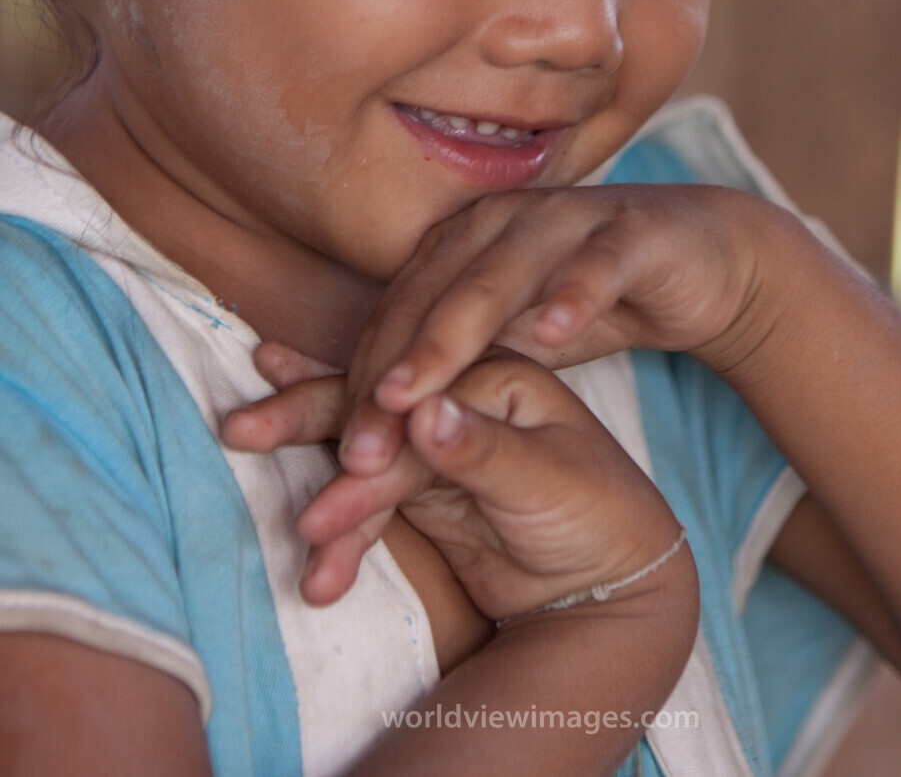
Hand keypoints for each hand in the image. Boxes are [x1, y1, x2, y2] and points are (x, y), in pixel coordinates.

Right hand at [223, 341, 690, 624]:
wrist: (611, 577)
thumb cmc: (599, 516)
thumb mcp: (551, 484)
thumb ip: (484, 450)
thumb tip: (422, 411)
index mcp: (498, 373)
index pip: (423, 390)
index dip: (380, 422)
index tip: (350, 462)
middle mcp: (458, 393)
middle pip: (374, 396)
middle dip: (308, 416)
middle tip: (241, 428)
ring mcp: (433, 436)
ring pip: (357, 441)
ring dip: (312, 470)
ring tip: (261, 475)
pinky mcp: (418, 479)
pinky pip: (362, 489)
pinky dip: (335, 515)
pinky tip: (299, 509)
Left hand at [336, 182, 761, 473]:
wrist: (699, 257)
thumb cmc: (582, 301)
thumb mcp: (512, 344)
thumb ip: (451, 371)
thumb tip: (369, 431)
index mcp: (457, 246)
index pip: (396, 317)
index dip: (364, 385)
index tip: (341, 460)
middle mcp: (498, 224)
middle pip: (430, 297)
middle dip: (391, 370)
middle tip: (359, 443)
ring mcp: (562, 221)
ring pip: (497, 277)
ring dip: (453, 333)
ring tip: (417, 391)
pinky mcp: (629, 232)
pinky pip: (596, 263)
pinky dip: (572, 294)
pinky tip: (553, 334)